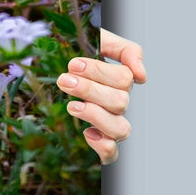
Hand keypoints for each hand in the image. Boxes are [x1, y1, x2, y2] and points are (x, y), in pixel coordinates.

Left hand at [57, 27, 145, 164]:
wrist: (53, 65)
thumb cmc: (79, 56)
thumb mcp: (100, 40)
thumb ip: (126, 50)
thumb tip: (141, 75)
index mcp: (120, 81)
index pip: (123, 78)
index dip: (99, 72)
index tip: (73, 65)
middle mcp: (119, 104)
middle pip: (120, 102)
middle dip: (90, 90)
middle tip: (64, 80)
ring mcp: (111, 124)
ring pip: (120, 128)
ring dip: (95, 115)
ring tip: (71, 105)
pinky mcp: (99, 143)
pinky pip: (111, 154)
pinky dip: (102, 146)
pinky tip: (86, 132)